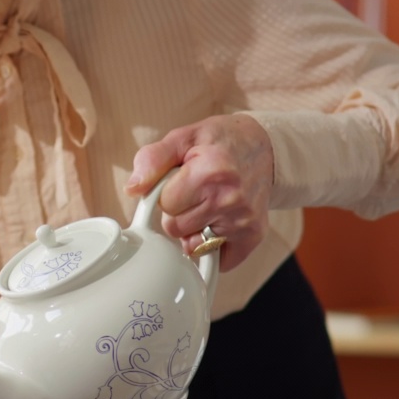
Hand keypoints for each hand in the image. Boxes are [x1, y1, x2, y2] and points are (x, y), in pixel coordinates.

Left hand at [125, 113, 272, 269]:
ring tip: (207, 205)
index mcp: (209, 172)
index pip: (164, 204)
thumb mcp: (182, 138)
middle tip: (194, 193)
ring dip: (193, 230)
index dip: (166, 193)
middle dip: (178, 212)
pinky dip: (213, 246)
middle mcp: (229, 199)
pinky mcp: (253, 236)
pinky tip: (219, 222)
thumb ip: (152, 160)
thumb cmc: (219, 142)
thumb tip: (133, 189)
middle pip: (175, 228)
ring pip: (193, 245)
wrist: (265, 148)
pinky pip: (219, 260)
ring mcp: (243, 221)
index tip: (179, 182)